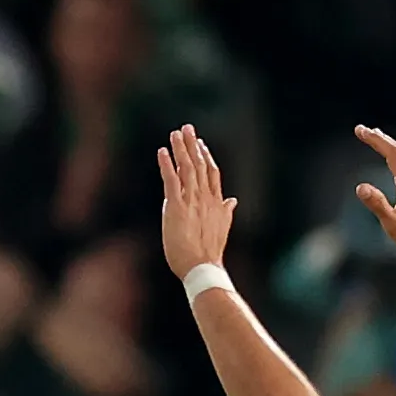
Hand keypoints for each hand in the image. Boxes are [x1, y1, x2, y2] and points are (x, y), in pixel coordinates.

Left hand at [155, 123, 234, 276]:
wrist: (203, 267)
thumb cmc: (209, 253)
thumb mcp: (222, 228)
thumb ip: (226, 211)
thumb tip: (233, 200)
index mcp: (216, 202)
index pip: (211, 173)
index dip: (206, 156)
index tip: (200, 143)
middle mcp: (205, 197)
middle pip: (200, 164)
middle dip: (192, 145)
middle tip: (186, 127)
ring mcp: (192, 201)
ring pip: (187, 168)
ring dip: (181, 149)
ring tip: (175, 133)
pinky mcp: (177, 207)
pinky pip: (171, 180)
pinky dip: (167, 164)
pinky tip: (162, 151)